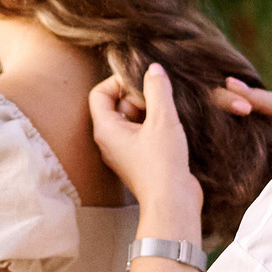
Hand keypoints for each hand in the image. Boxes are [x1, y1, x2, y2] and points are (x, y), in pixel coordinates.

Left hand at [90, 64, 202, 239]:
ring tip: (168, 114)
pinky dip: (154, 126)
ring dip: (149, 111)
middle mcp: (108, 141)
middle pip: (116, 105)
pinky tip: (173, 127)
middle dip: (137, 97)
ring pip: (131, 119)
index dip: (118, 81)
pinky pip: (141, 134)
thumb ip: (157, 89)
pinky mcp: (138, 160)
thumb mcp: (162, 119)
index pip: (98, 93)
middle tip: (157, 100)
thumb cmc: (163, 164)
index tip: (141, 82)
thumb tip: (154, 69)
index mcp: (105, 130)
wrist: (173, 203)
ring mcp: (123, 152)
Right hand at [213, 77, 271, 163]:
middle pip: (208, 113)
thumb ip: (262, 98)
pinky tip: (229, 153)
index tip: (246, 108)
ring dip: (217, 130)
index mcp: (246, 111)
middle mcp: (234, 129)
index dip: (226, 98)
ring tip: (240, 131)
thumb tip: (228, 82)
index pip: (220, 97)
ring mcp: (230, 151)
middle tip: (245, 112)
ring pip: (208, 136)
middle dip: (222, 106)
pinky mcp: (231, 174)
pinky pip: (216, 161)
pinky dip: (218, 155)